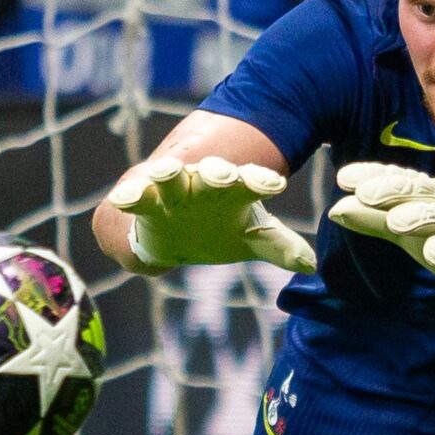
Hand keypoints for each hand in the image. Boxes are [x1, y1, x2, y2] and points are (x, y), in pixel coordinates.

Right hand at [109, 155, 316, 273]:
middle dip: (218, 172)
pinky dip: (129, 196)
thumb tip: (312, 264)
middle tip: (224, 174)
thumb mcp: (249, 237)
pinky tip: (121, 199)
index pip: (251, 182)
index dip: (261, 182)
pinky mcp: (143, 202)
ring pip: (170, 177)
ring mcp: (172, 191)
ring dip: (168, 173)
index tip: (275, 185)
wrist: (168, 232)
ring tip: (167, 171)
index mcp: (233, 191)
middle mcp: (203, 184)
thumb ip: (278, 246)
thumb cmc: (215, 229)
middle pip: (212, 173)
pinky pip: (135, 196)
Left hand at [327, 163, 434, 318]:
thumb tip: (334, 209)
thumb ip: (372, 219)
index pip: (398, 179)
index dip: (373, 176)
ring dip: (420, 217)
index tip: (343, 178)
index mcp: (428, 193)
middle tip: (365, 193)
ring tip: (396, 222)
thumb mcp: (403, 231)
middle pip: (419, 192)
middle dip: (392, 191)